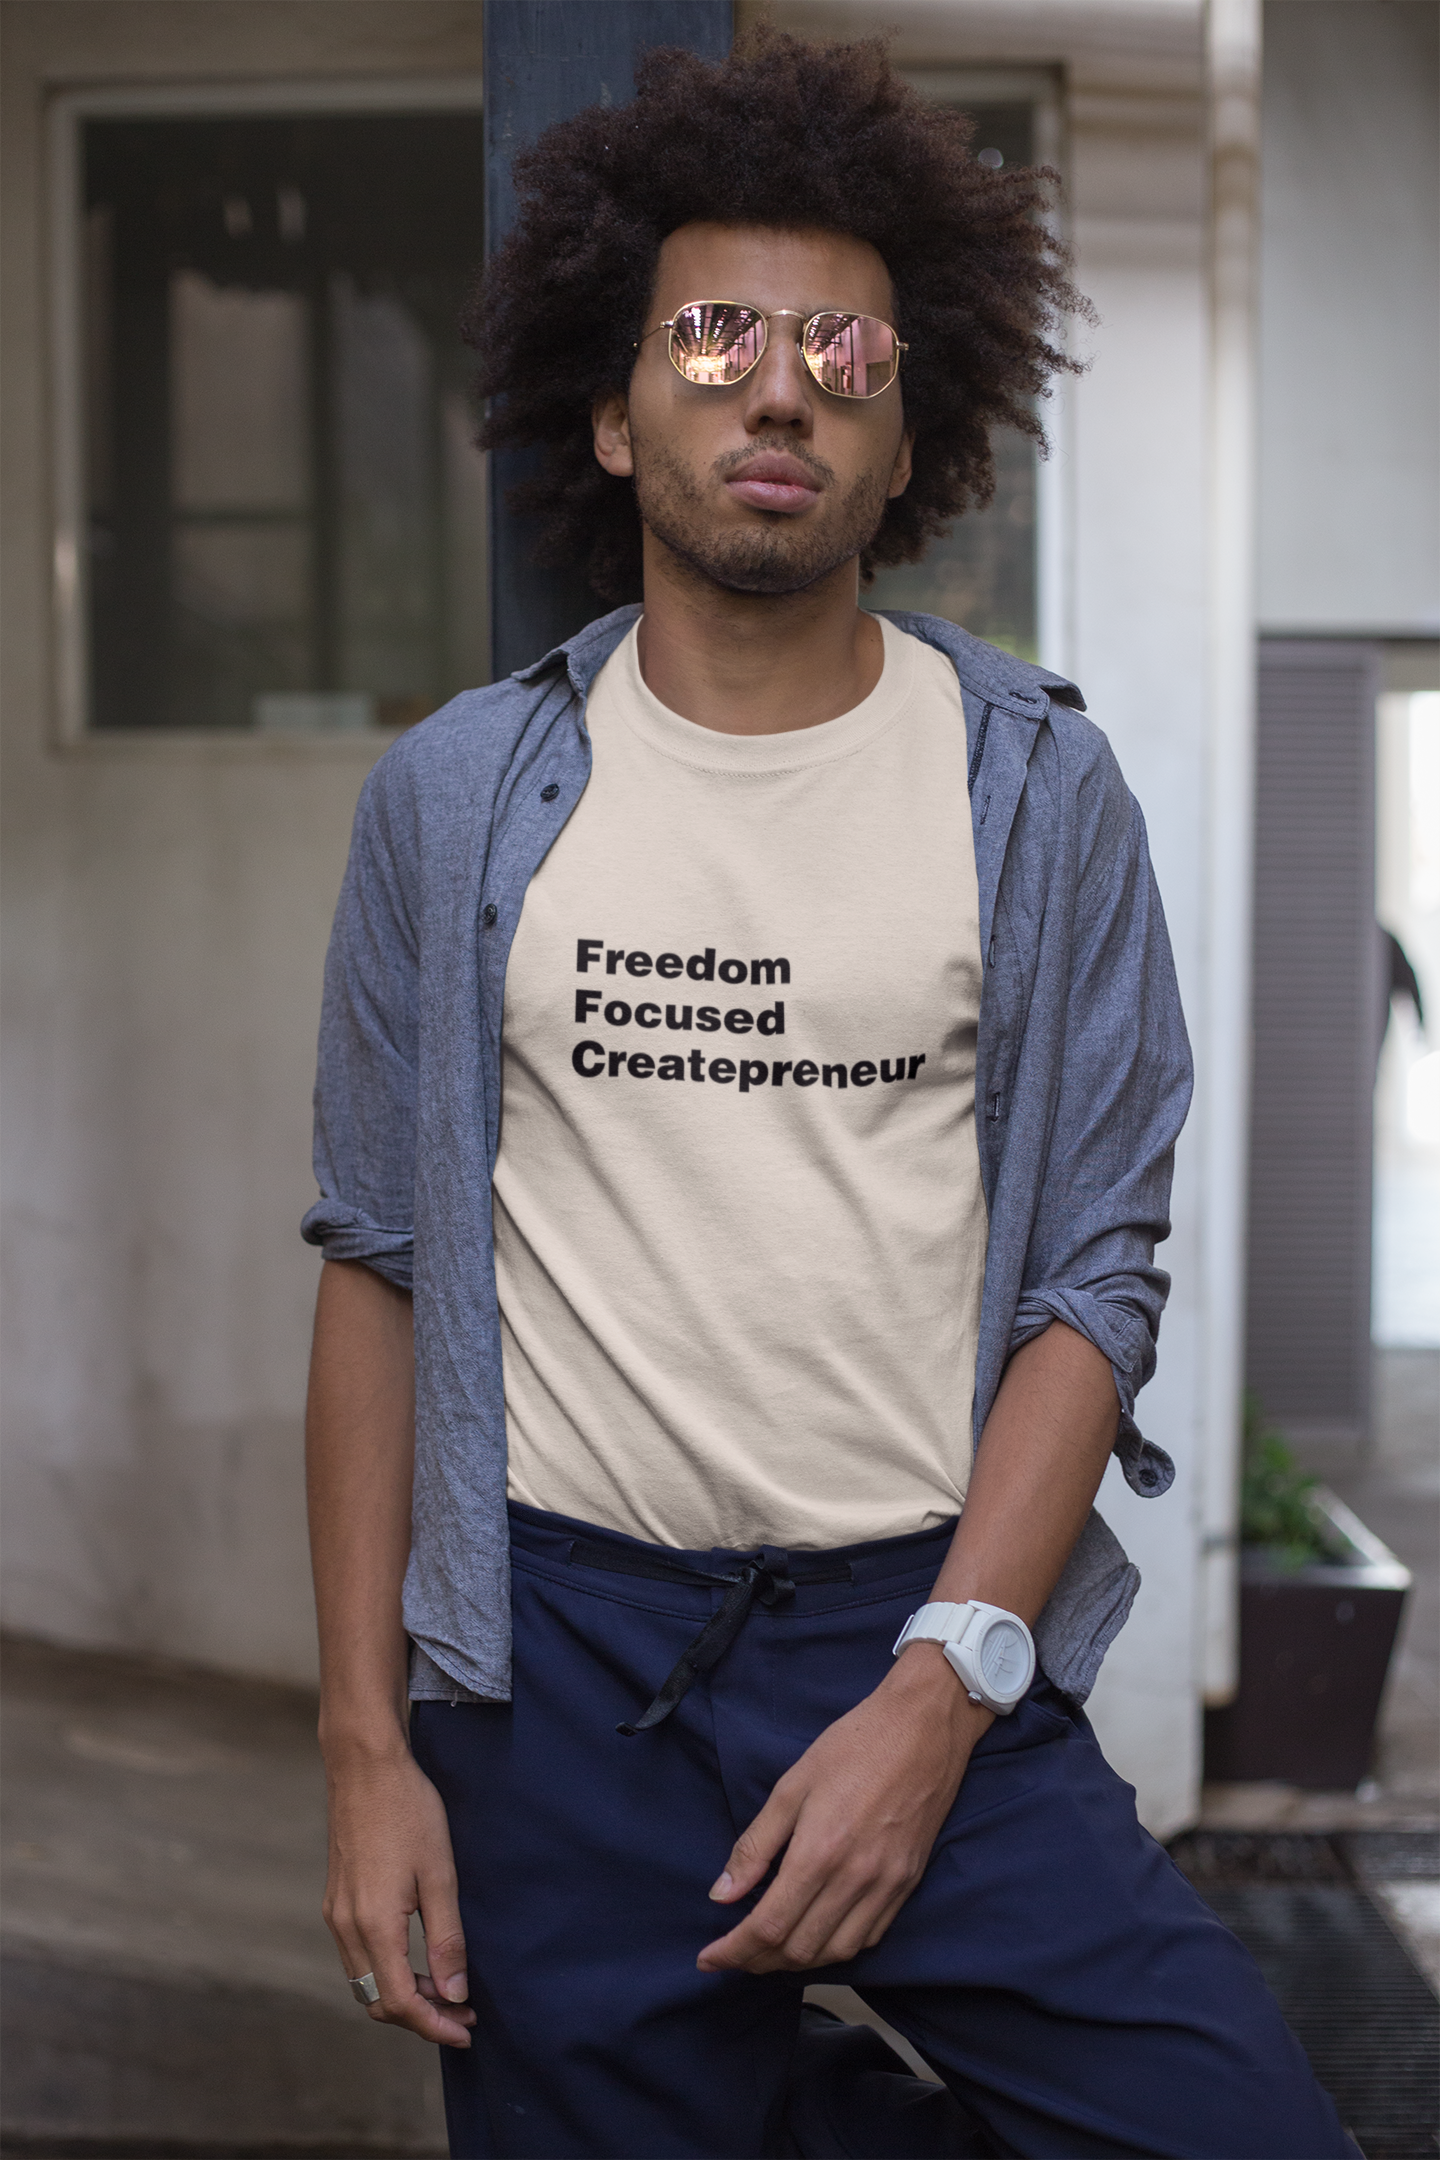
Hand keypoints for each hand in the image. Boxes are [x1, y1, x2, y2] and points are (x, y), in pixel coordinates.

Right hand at [322, 1742, 476, 2046]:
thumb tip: (453, 1993)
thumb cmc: (408, 1811)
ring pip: (365, 1982)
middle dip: (420, 2016)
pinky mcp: (335, 1901)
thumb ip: (446, 1938)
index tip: (466, 2029)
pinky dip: (386, 1971)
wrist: (366, 1767)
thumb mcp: (440, 1874)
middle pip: (377, 2001)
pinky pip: (357, 1958)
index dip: (433, 2025)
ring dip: (403, 1996)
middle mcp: (346, 1927)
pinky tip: (417, 1959)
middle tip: (463, 2011)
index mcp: (373, 1924)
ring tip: (445, 1988)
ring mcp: (336, 1914)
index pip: (398, 2003)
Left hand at [697, 1645, 990, 1974]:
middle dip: (758, 1961)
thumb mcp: (792, 1785)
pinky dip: (837, 1948)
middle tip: (733, 1953)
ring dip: (797, 1962)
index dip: (733, 1951)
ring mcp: (887, 1886)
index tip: (708, 1959)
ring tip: (769, 1952)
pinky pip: (869, 1937)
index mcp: (819, 1852)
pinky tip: (818, 1935)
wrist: (923, 1728)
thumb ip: (755, 1845)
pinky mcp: (908, 1884)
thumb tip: (722, 1894)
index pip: (769, 1927)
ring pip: (836, 1952)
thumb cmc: (853, 1746)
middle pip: (800, 1949)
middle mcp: (855, 1879)